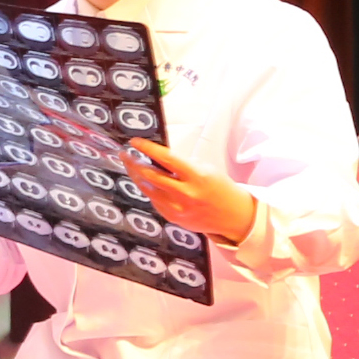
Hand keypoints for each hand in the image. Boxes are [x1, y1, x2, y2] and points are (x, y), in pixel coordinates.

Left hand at [124, 139, 257, 241]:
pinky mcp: (173, 217)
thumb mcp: (206, 169)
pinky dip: (148, 190)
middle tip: (125, 154)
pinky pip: (153, 201)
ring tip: (130, 166)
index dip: (147, 149)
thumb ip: (182, 164)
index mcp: (197, 176)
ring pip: (147, 189)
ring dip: (136, 176)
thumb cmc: (219, 188)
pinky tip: (144, 182)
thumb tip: (156, 156)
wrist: (233, 216)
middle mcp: (186, 193)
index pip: (167, 158)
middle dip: (134, 162)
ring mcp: (178, 207)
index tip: (134, 142)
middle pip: (151, 175)